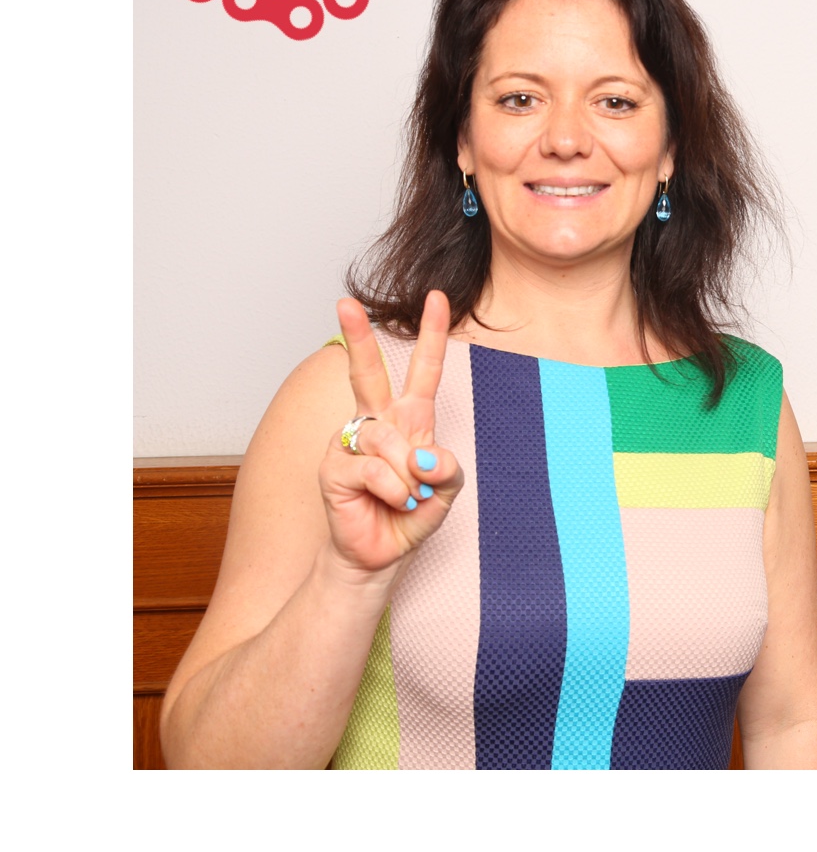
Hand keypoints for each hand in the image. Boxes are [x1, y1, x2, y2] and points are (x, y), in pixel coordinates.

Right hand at [318, 290, 465, 576]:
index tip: (436, 297)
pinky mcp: (333, 467)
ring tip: (405, 496)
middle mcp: (378, 424)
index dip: (432, 335)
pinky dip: (392, 490)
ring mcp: (352, 443)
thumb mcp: (447, 491)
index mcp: (409, 420)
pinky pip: (374, 469)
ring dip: (408, 476)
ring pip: (389, 441)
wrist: (381, 554)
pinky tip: (389, 501)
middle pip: (367, 373)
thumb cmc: (412, 514)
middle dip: (357, 338)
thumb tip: (423, 455)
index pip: (422, 372)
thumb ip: (448, 469)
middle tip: (345, 302)